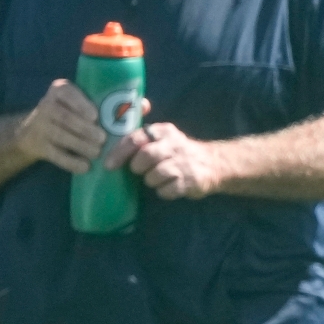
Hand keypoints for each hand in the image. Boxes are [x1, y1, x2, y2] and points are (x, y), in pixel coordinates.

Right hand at [14, 79, 104, 173]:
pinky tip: (85, 167)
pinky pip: (55, 154)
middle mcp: (46, 105)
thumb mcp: (80, 102)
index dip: (81, 105)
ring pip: (60, 135)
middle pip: (65, 117)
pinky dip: (71, 162)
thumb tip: (140, 107)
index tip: (95, 117)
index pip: (67, 93)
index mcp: (60, 90)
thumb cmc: (70, 113)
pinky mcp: (38, 146)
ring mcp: (39, 126)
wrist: (33, 131)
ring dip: (81, 145)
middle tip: (103, 139)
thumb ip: (105, 104)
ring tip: (97, 153)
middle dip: (85, 129)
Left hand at [106, 112, 225, 199]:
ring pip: (154, 175)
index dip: (119, 153)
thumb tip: (109, 132)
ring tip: (158, 179)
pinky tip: (170, 187)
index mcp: (163, 131)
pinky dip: (164, 191)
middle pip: (145, 156)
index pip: (136, 138)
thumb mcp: (163, 137)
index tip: (109, 165)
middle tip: (140, 171)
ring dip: (151, 181)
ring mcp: (184, 163)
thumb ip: (140, 135)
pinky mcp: (192, 180)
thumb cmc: (179, 152)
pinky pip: (167, 190)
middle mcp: (175, 144)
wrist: (214, 163)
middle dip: (138, 168)